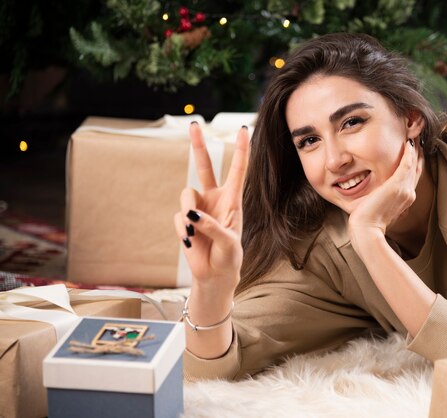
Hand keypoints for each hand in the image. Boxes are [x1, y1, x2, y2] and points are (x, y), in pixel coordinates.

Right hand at [174, 123, 249, 293]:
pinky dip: (183, 230)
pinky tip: (190, 242)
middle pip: (205, 166)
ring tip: (194, 232)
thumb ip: (213, 227)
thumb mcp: (228, 243)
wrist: (214, 275)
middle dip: (198, 145)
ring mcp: (198, 209)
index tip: (244, 129)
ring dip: (189, 211)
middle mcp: (214, 199)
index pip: (237, 170)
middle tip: (194, 124)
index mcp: (232, 200)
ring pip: (186, 195)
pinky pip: (179, 217)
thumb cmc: (229, 257)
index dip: (241, 150)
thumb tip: (193, 214)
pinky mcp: (185, 221)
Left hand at [348, 139, 422, 238]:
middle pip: (416, 169)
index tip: (413, 153)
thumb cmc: (368, 223)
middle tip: (417, 140)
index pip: (412, 178)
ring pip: (413, 165)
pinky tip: (408, 144)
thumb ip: (382, 201)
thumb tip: (377, 196)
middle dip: (417, 155)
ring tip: (414, 138)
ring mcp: (404, 190)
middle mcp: (408, 194)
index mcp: (405, 200)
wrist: (366, 231)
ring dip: (414, 151)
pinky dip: (409, 154)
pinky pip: (406, 165)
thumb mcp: (378, 210)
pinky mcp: (397, 186)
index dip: (414, 164)